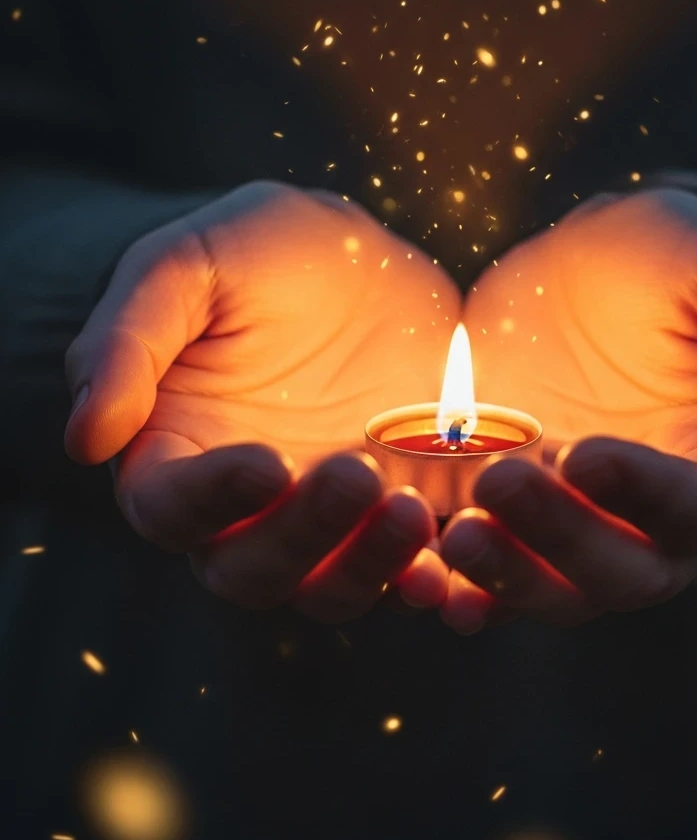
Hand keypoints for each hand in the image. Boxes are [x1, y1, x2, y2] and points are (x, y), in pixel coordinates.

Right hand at [64, 180, 457, 617]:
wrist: (355, 256)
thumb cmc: (254, 252)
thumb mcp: (185, 263)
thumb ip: (130, 339)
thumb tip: (86, 439)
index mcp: (180, 454)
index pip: (172, 509)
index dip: (212, 499)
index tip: (264, 460)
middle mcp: (249, 509)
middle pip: (254, 571)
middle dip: (304, 536)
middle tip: (355, 471)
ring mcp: (331, 521)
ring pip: (335, 587)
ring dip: (372, 566)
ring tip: (414, 510)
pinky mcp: (406, 512)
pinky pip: (418, 571)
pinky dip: (441, 579)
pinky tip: (467, 555)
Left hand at [439, 188, 696, 630]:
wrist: (591, 265)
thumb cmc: (676, 260)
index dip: (646, 492)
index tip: (584, 451)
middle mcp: (661, 523)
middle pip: (625, 570)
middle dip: (562, 536)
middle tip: (500, 481)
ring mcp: (584, 528)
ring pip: (557, 590)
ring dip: (507, 574)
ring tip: (455, 536)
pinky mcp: (518, 524)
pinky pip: (493, 577)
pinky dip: (461, 586)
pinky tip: (423, 576)